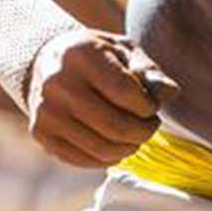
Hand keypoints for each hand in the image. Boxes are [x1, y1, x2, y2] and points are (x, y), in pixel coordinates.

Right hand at [25, 29, 179, 168]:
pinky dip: (107, 158)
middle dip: (143, 132)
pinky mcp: (41, 133)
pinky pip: (83, 160)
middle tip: (151, 126)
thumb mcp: (122, 50)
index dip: (148, 106)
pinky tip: (115, 145)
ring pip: (101, 148)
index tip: (152, 105)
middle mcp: (57, 83)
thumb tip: (171, 93)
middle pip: (114, 125)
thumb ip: (148, 70)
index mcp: (80, 54)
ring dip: (128, 148)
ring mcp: (45, 111)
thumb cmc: (94, 55)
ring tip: (136, 136)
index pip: (125, 93)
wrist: (45, 62)